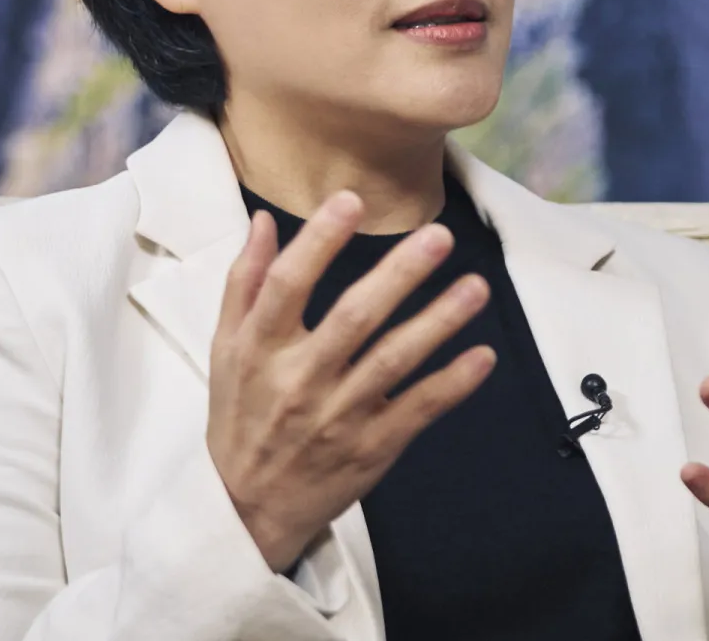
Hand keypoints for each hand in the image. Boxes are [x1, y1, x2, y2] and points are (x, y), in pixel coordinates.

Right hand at [206, 191, 496, 570]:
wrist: (247, 507)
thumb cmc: (240, 415)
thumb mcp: (225, 348)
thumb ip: (245, 282)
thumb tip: (264, 220)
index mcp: (260, 349)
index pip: (287, 286)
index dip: (318, 241)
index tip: (350, 201)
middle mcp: (299, 380)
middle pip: (353, 318)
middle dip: (399, 274)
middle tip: (438, 236)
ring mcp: (339, 416)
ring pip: (394, 361)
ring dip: (439, 322)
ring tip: (475, 287)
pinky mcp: (372, 447)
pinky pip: (418, 410)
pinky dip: (452, 384)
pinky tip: (482, 354)